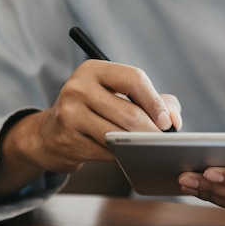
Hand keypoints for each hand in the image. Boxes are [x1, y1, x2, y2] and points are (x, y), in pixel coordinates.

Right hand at [12, 60, 181, 172]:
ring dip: (139, 145)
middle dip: (152, 130)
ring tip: (148, 148)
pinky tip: (126, 155)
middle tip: (162, 141)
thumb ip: (155, 100)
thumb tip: (174, 120)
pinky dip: (122, 156)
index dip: (156, 102)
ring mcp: (70, 114)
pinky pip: (107, 152)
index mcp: (93, 70)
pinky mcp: (68, 139)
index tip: (167, 122)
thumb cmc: (95, 111)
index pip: (135, 79)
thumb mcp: (119, 95)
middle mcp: (78, 88)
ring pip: (119, 135)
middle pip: (130, 112)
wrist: (50, 135)